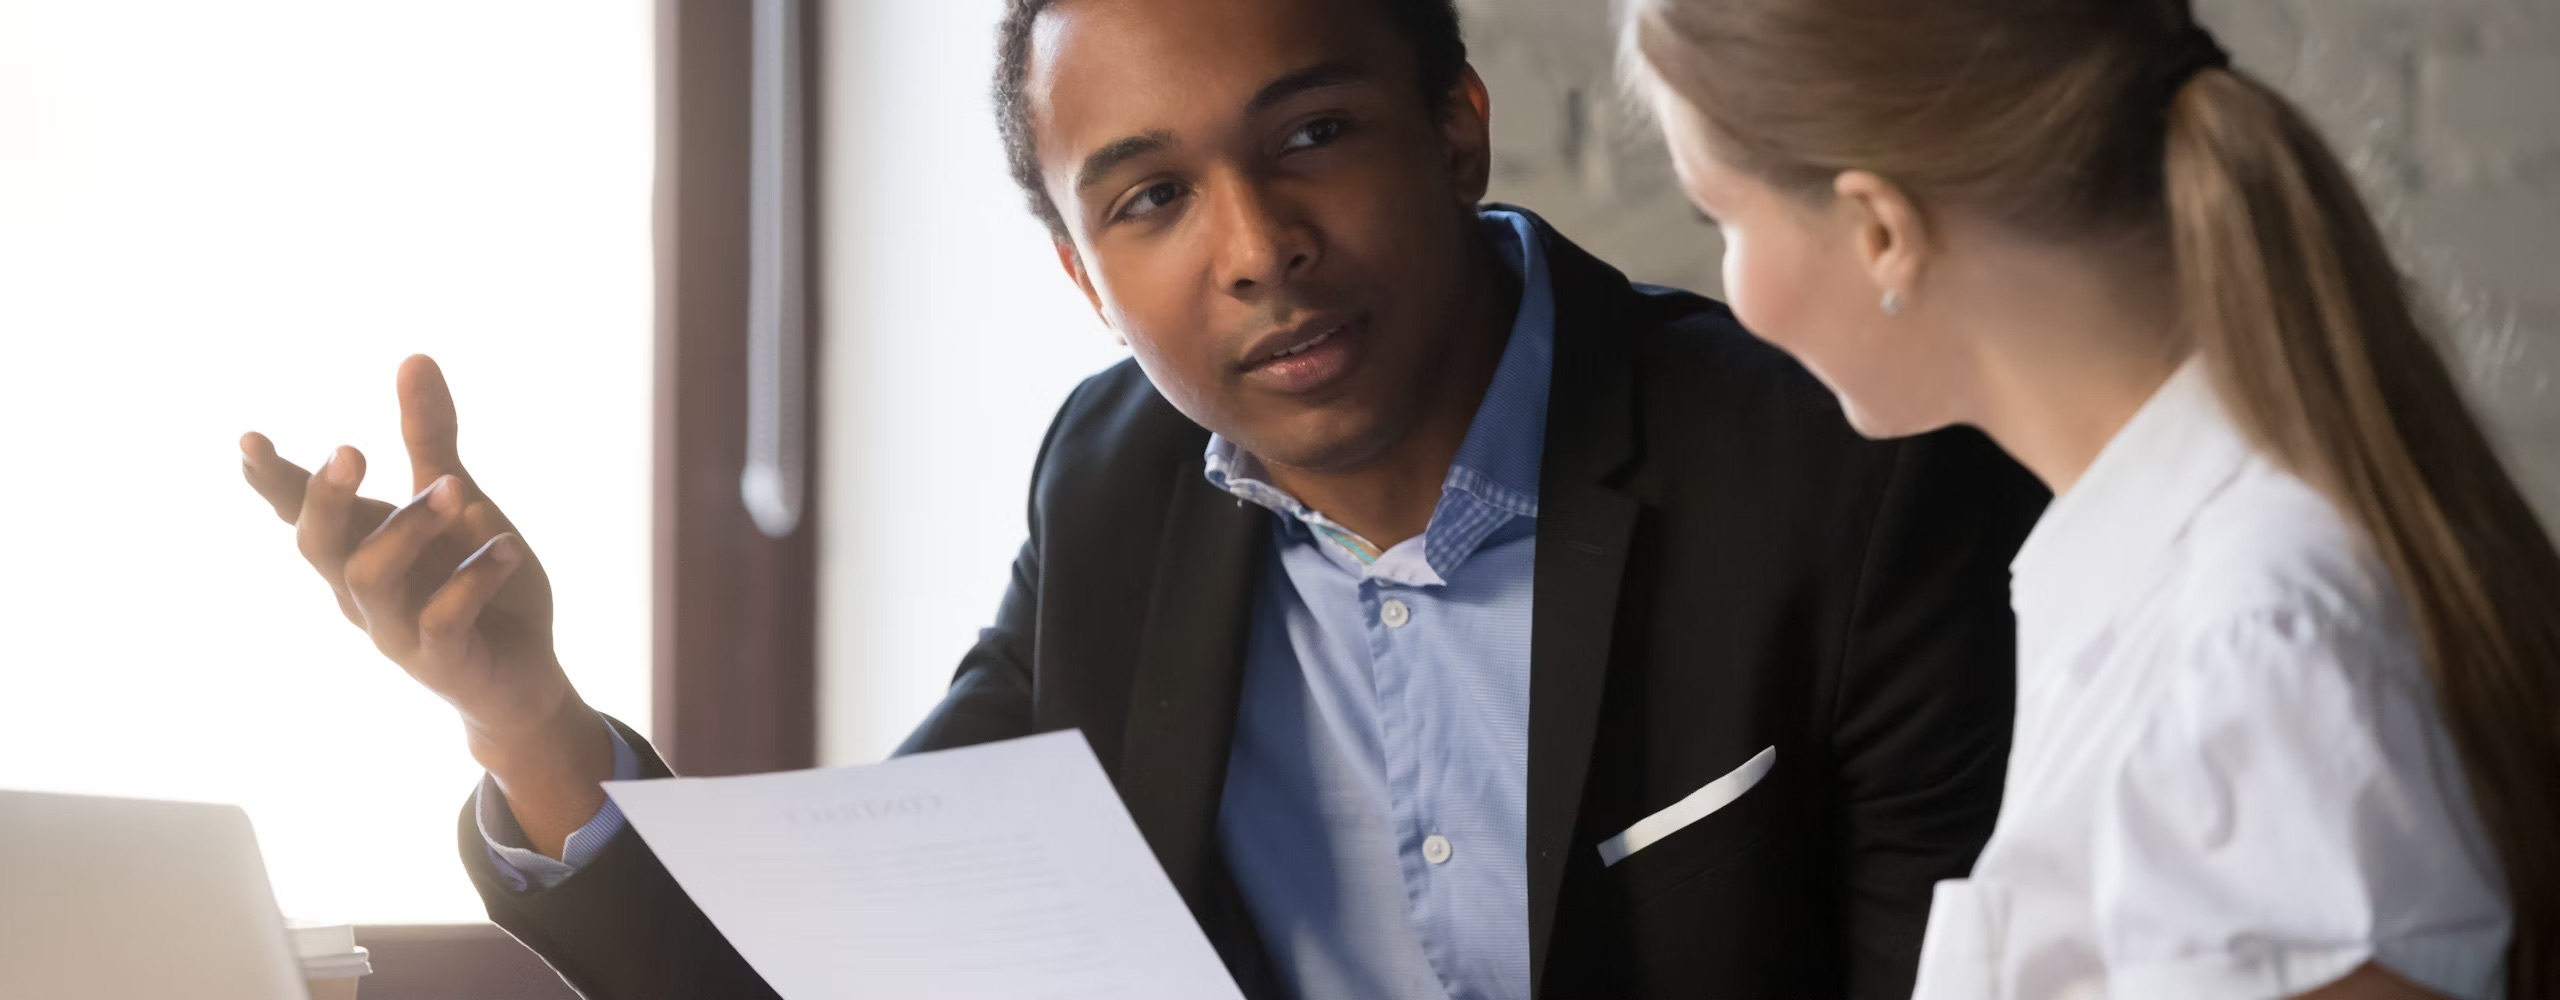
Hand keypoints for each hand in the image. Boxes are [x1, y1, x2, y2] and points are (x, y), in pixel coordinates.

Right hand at [241, 355, 608, 852]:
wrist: (523, 676)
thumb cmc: (477, 584)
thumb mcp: (460, 499)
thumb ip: (432, 437)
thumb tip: (413, 356)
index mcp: (360, 546)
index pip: (302, 510)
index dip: (273, 479)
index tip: (249, 438)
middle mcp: (362, 590)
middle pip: (316, 544)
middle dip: (326, 499)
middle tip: (352, 450)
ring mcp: (395, 630)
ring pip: (369, 578)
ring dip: (409, 529)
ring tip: (458, 492)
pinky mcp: (440, 661)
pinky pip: (441, 620)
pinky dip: (473, 580)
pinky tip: (508, 549)